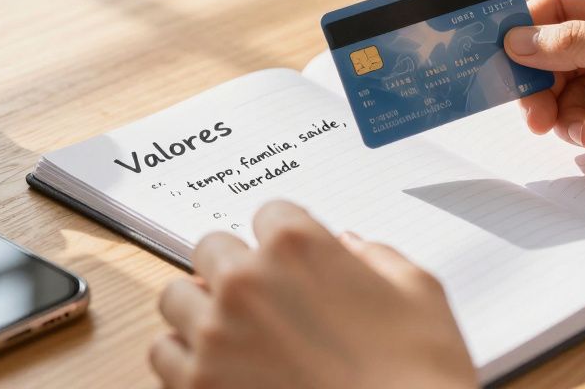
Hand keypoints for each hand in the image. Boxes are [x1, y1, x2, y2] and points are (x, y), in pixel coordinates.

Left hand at [151, 201, 475, 388]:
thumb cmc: (419, 375)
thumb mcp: (421, 294)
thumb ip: (378, 257)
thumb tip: (350, 248)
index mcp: (298, 245)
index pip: (268, 213)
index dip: (283, 239)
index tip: (291, 261)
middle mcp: (247, 282)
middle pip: (210, 249)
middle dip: (235, 269)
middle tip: (262, 299)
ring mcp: (215, 336)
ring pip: (175, 298)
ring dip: (201, 311)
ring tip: (233, 334)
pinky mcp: (198, 387)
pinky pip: (163, 355)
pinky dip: (184, 360)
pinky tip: (218, 369)